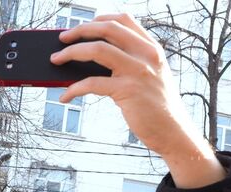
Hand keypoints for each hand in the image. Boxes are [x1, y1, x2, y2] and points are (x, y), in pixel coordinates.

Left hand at [51, 14, 224, 187]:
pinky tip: (65, 96)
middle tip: (62, 39)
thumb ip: (131, 63)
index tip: (84, 26)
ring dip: (71, 53)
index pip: (124, 20)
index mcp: (152, 48)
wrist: (174, 132)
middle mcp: (146, 55)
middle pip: (107, 29)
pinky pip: (91, 83)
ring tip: (56, 59)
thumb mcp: (150, 77)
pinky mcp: (127, 91)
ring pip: (97, 50)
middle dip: (80, 30)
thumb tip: (91, 60)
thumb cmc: (157, 108)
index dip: (100, 19)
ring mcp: (137, 71)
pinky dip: (73, 89)